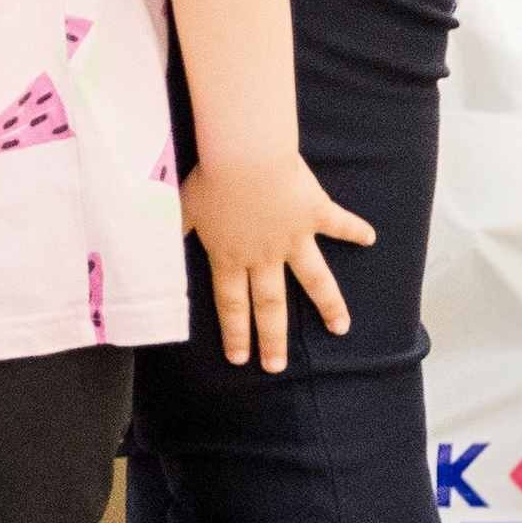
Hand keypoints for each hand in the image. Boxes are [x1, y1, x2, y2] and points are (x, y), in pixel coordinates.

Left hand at [181, 156, 375, 372]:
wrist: (246, 157)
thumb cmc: (210, 179)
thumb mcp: (181, 209)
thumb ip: (171, 231)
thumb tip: (151, 242)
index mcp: (230, 256)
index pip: (232, 304)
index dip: (235, 333)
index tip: (241, 359)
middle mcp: (264, 255)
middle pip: (270, 304)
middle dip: (273, 338)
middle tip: (278, 366)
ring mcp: (293, 238)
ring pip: (315, 280)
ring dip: (329, 305)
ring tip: (340, 328)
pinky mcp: (314, 213)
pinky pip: (339, 224)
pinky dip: (355, 231)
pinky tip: (370, 239)